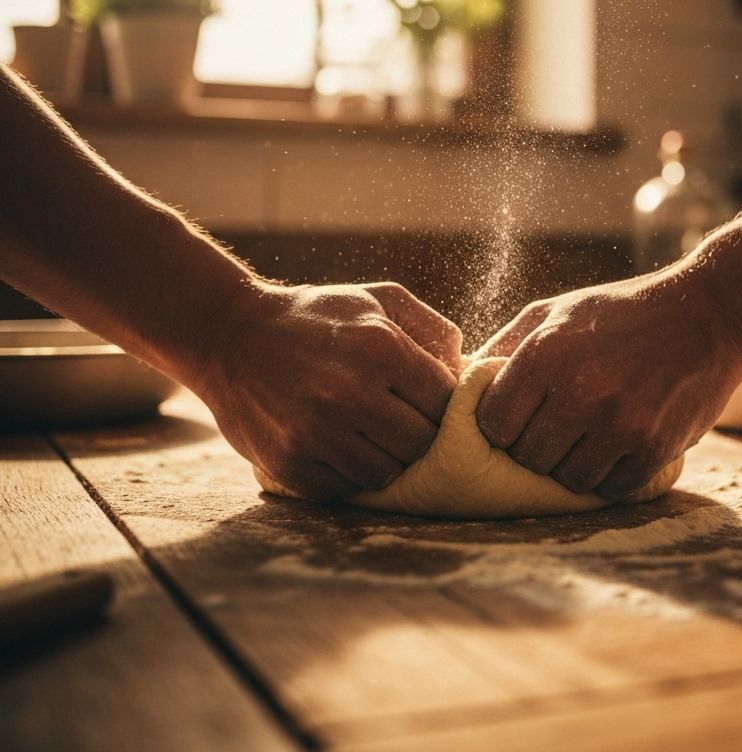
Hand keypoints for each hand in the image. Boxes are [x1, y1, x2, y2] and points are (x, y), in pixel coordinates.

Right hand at [191, 280, 462, 500]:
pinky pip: (347, 487)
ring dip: (386, 456)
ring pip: (387, 472)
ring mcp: (318, 434)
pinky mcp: (292, 466)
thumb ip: (432, 328)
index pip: (444, 402)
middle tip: (402, 419)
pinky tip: (339, 442)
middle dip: (419, 434)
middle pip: (421, 443)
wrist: (229, 336)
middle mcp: (351, 394)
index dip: (442, 404)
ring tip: (370, 430)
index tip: (428, 400)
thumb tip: (466, 371)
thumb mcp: (378, 299)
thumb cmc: (317, 316)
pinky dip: (351, 471)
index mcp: (381, 348)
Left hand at [475, 268, 741, 498]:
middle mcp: (577, 391)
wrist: (707, 314)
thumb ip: (505, 349)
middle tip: (557, 426)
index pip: (493, 425)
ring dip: (573, 463)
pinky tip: (619, 443)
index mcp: (543, 355)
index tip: (519, 418)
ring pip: (567, 479)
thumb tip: (457, 387)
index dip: (502, 427)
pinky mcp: (653, 448)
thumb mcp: (554, 312)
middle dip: (535, 447)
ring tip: (589, 432)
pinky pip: (609, 488)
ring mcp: (618, 423)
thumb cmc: (619, 313)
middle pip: (527, 457)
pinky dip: (610, 474)